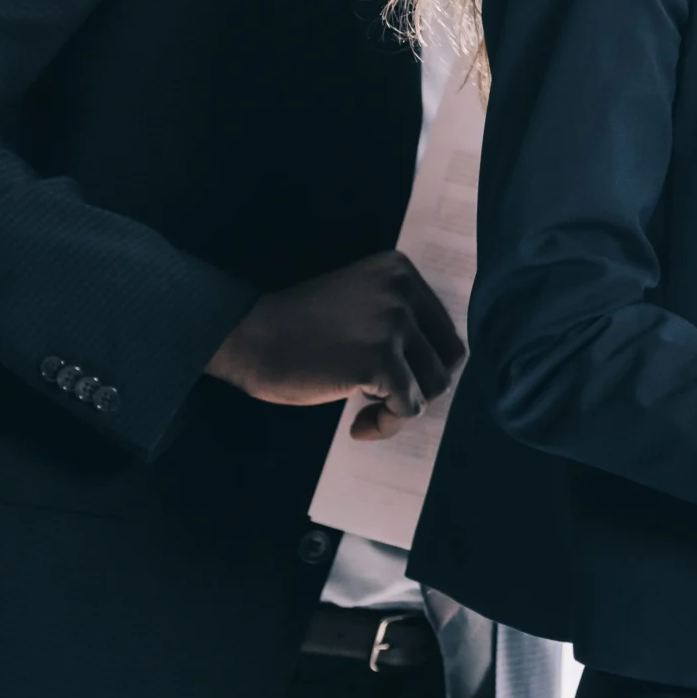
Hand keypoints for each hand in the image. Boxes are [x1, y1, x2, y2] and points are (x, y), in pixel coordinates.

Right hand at [205, 252, 464, 437]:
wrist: (248, 337)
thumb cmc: (298, 330)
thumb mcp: (360, 303)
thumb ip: (401, 320)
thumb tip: (442, 370)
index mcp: (401, 271)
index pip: (445, 330)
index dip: (426, 364)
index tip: (395, 381)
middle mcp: (404, 291)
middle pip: (448, 358)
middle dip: (421, 387)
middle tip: (385, 401)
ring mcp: (394, 324)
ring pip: (434, 385)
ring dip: (402, 408)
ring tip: (367, 412)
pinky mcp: (381, 359)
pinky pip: (408, 407)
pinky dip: (386, 425)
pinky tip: (359, 426)